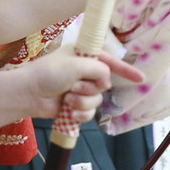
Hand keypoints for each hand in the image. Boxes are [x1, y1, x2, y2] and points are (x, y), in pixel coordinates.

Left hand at [22, 49, 143, 121]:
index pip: (109, 61)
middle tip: (73, 86)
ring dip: (83, 101)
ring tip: (67, 99)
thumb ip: (99, 69)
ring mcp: (78, 89)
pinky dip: (79, 113)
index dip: (125, 69)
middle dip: (90, 88)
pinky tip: (68, 112)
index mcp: (82, 55)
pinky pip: (89, 112)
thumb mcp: (76, 64)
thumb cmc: (48, 73)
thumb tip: (106, 82)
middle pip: (104, 84)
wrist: (28, 94)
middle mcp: (82, 72)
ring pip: (97, 100)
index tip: (141, 78)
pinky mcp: (74, 106)